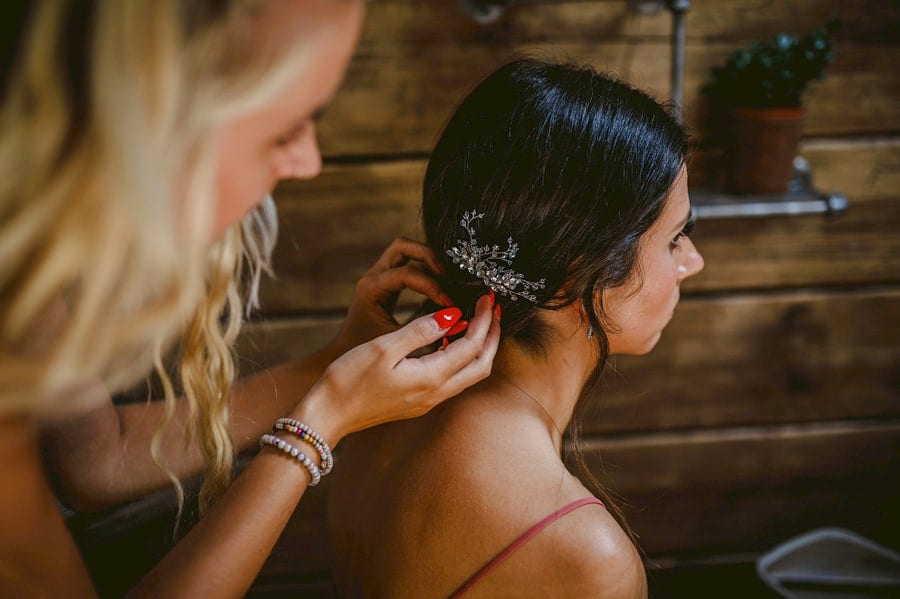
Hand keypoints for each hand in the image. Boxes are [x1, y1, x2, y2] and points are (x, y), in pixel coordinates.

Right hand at [297, 294, 499, 444]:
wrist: (326, 415)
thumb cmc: (349, 379)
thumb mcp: (384, 348)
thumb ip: (421, 330)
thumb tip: (453, 315)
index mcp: (431, 378)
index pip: (472, 346)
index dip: (483, 320)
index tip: (486, 297)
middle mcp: (435, 394)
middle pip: (480, 365)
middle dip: (491, 336)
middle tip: (492, 309)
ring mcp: (427, 401)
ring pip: (468, 374)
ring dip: (478, 347)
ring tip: (476, 320)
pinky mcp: (417, 402)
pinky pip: (451, 379)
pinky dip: (459, 357)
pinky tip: (449, 340)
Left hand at [326, 237, 450, 359]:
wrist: (344, 358)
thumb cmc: (365, 352)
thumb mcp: (395, 343)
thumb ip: (423, 331)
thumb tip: (455, 321)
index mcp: (371, 289)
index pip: (406, 273)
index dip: (431, 286)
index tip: (449, 304)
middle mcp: (374, 277)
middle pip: (403, 247)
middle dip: (429, 256)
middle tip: (448, 276)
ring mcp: (379, 278)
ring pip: (406, 252)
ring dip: (427, 260)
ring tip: (446, 279)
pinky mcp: (387, 285)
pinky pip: (408, 266)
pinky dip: (424, 271)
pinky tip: (439, 288)